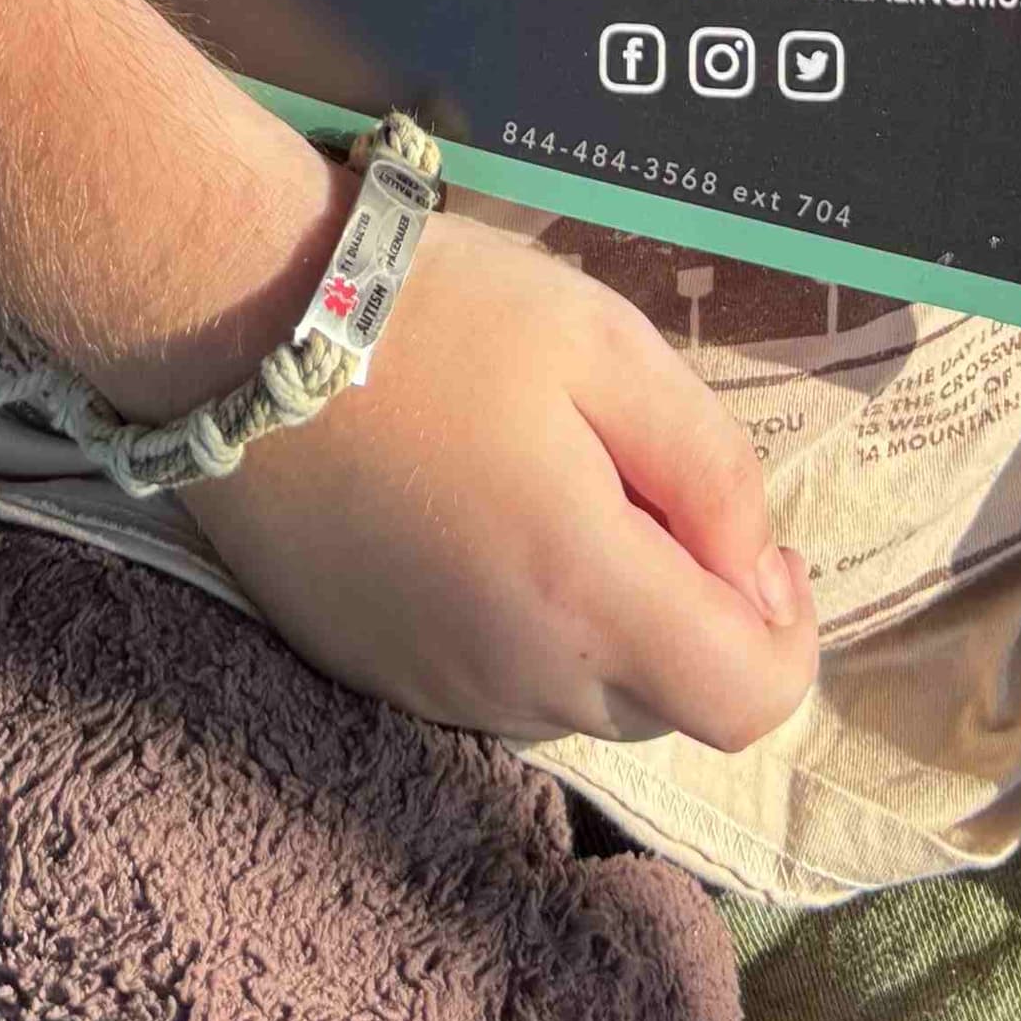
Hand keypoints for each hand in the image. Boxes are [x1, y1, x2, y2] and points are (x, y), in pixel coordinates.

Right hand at [186, 210, 818, 754]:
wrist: (235, 326)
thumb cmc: (433, 316)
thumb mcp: (606, 345)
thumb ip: (712, 467)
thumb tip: (753, 567)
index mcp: (587, 598)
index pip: (750, 702)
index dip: (785, 631)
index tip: (757, 544)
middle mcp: (516, 680)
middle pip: (669, 704)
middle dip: (691, 614)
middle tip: (643, 483)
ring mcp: (436, 689)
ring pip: (584, 700)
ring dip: (606, 622)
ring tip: (553, 487)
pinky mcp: (373, 675)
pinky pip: (497, 684)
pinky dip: (525, 626)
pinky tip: (478, 519)